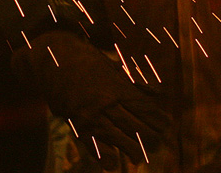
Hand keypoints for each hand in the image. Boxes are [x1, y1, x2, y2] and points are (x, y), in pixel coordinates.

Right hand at [14, 32, 168, 162]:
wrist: (54, 59)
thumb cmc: (87, 61)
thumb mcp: (113, 67)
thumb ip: (134, 82)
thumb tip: (157, 92)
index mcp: (118, 87)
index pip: (143, 107)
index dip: (157, 118)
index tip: (167, 126)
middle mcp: (107, 102)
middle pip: (134, 124)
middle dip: (148, 136)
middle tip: (158, 145)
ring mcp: (91, 114)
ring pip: (116, 136)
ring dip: (130, 149)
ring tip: (139, 158)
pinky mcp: (77, 123)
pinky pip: (91, 143)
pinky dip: (102, 156)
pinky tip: (112, 165)